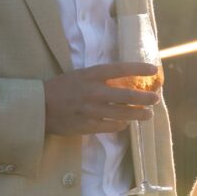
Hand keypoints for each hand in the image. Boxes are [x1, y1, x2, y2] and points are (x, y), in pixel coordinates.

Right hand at [43, 63, 158, 136]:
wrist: (40, 108)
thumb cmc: (60, 88)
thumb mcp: (80, 75)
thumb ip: (99, 77)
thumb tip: (123, 80)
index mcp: (91, 75)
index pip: (120, 69)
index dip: (139, 69)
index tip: (154, 70)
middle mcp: (93, 91)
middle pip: (127, 95)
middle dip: (145, 98)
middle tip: (156, 98)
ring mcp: (92, 110)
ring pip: (123, 113)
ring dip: (138, 114)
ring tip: (148, 114)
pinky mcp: (88, 126)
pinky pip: (111, 126)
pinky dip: (121, 125)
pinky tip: (125, 123)